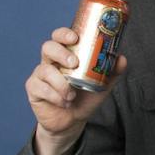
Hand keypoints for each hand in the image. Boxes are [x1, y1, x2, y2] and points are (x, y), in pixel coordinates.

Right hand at [26, 26, 126, 154]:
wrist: (72, 121)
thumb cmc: (85, 98)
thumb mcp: (102, 85)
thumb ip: (111, 72)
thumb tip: (121, 58)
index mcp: (66, 55)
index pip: (60, 37)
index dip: (64, 34)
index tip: (74, 38)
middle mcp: (51, 62)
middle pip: (48, 47)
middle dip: (60, 53)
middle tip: (73, 63)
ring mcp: (40, 75)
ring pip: (44, 70)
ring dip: (60, 82)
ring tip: (72, 95)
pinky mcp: (33, 89)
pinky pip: (40, 88)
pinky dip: (54, 96)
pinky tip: (64, 102)